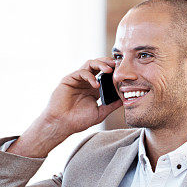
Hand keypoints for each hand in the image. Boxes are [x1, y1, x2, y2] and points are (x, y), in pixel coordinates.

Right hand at [8, 58, 122, 157]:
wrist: (62, 124)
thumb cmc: (78, 121)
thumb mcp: (100, 113)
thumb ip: (111, 105)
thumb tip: (124, 100)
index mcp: (94, 88)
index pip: (105, 74)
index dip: (114, 72)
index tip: (124, 73)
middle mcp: (86, 82)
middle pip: (98, 65)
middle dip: (108, 63)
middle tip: (117, 65)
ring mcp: (78, 79)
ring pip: (90, 64)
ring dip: (101, 64)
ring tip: (109, 70)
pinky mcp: (69, 79)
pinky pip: (81, 72)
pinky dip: (90, 76)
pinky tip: (96, 84)